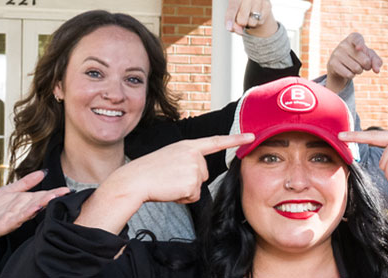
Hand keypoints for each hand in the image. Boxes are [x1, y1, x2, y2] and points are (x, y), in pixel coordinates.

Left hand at [0, 170, 69, 265]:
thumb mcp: (9, 191)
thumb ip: (26, 182)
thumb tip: (43, 172)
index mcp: (24, 202)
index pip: (42, 196)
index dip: (55, 192)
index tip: (68, 189)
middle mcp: (22, 210)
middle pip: (38, 202)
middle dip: (51, 198)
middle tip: (65, 193)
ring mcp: (14, 218)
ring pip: (29, 211)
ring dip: (41, 205)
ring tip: (52, 198)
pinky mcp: (3, 225)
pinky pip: (16, 219)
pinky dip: (25, 214)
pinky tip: (34, 208)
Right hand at [100, 133, 255, 203]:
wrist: (136, 180)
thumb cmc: (150, 171)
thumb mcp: (171, 157)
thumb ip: (188, 160)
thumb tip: (197, 175)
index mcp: (188, 145)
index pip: (216, 142)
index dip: (235, 139)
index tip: (252, 136)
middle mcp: (193, 154)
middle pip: (204, 174)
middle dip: (190, 181)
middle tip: (171, 177)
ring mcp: (194, 167)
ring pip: (199, 186)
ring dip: (185, 190)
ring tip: (169, 183)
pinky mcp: (192, 182)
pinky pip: (194, 196)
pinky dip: (183, 198)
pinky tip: (170, 190)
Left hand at [225, 0, 277, 36]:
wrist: (255, 3)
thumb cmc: (241, 9)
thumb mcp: (233, 15)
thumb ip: (233, 23)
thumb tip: (238, 30)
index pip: (233, 8)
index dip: (230, 19)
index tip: (229, 28)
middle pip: (242, 19)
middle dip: (241, 24)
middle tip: (241, 19)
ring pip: (252, 22)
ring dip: (249, 24)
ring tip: (249, 16)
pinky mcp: (267, 5)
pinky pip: (260, 22)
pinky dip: (257, 22)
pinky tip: (256, 15)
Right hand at [324, 32, 382, 92]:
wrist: (340, 64)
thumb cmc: (358, 57)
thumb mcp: (369, 56)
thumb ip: (376, 61)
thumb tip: (377, 70)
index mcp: (353, 38)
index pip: (357, 40)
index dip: (360, 44)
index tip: (359, 49)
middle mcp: (344, 44)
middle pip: (364, 61)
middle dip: (367, 66)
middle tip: (364, 64)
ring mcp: (337, 53)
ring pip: (356, 69)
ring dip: (359, 71)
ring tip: (355, 67)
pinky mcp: (332, 63)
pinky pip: (349, 74)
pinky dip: (352, 75)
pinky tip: (348, 71)